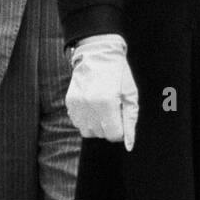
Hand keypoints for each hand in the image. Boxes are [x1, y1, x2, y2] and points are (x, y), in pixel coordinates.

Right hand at [66, 34, 137, 150]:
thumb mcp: (130, 94)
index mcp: (107, 103)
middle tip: (114, 109)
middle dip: (109, 126)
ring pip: (87, 131)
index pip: (114, 135)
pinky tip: (93, 104)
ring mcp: (77, 105)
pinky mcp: (69, 103)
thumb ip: (130, 120)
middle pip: (100, 134)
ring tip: (103, 108)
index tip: (122, 118)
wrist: (98, 54)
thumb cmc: (119, 74)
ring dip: (97, 125)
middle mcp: (89, 106)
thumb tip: (129, 145)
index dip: (121, 130)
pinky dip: (86, 118)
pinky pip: (78, 122)